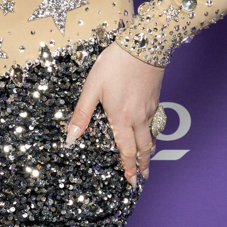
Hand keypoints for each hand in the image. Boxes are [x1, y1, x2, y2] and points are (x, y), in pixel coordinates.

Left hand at [65, 42, 163, 185]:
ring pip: (152, 137)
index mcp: (122, 119)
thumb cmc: (115, 65)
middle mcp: (139, 118)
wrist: (144, 45)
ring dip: (150, 152)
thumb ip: (82, 114)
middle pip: (144, 148)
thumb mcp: (92, 88)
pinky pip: (156, 124)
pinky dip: (154, 134)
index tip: (131, 182)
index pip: (126, 151)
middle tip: (142, 178)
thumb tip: (70, 138)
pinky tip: (151, 132)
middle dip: (143, 165)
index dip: (129, 168)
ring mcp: (150, 109)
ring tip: (147, 161)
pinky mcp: (155, 99)